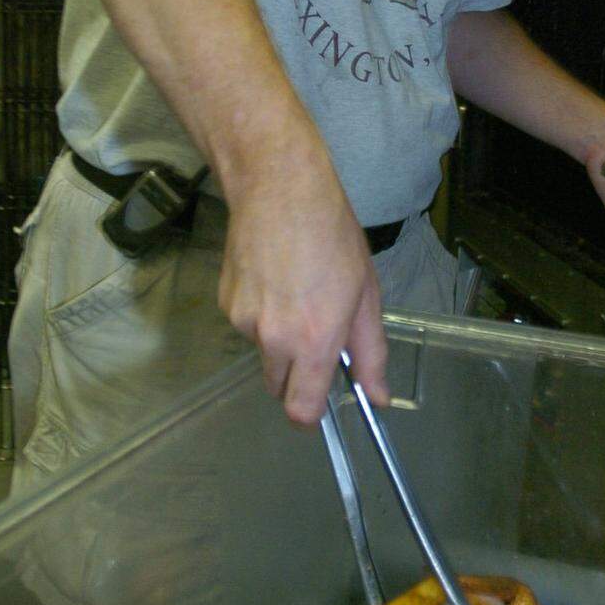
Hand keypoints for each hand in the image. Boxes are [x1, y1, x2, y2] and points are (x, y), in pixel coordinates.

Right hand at [217, 154, 388, 425]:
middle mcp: (274, 339)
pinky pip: (247, 327)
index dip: (310, 415)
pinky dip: (261, 315)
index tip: (320, 404)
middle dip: (298, 375)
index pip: (301, 410)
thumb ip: (370, 352)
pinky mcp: (226, 303)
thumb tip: (378, 398)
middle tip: (316, 335)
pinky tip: (274, 279)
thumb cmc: (332, 236)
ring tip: (296, 293)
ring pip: (264, 353)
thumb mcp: (366, 294)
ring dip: (279, 340)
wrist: (278, 189)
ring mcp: (244, 321)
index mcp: (314, 340)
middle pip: (279, 386)